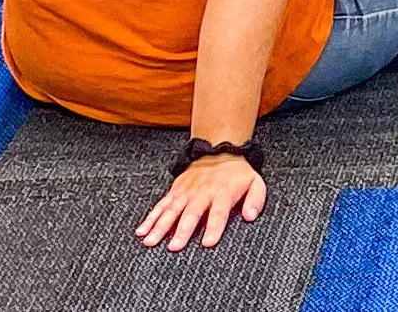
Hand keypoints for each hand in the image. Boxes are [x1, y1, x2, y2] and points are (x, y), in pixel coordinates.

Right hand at [137, 153, 266, 251]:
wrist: (219, 150)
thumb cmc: (237, 174)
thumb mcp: (255, 182)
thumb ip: (256, 199)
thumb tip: (251, 216)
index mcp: (223, 193)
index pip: (219, 213)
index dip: (214, 228)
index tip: (208, 243)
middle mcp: (203, 193)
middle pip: (192, 213)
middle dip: (183, 230)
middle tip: (175, 247)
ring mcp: (186, 192)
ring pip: (172, 210)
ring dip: (160, 226)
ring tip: (151, 242)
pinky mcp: (175, 191)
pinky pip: (161, 205)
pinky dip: (150, 218)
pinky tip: (141, 231)